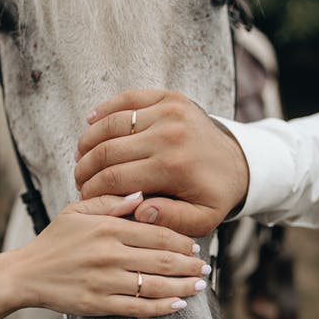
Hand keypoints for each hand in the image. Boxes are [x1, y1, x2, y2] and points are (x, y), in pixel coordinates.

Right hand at [11, 193, 210, 316]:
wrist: (26, 274)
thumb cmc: (55, 240)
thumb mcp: (77, 211)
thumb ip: (110, 201)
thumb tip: (142, 196)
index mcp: (107, 228)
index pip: (155, 233)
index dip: (180, 240)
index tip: (194, 245)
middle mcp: (109, 254)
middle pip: (160, 260)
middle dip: (188, 265)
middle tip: (205, 267)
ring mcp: (104, 281)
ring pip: (153, 285)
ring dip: (182, 286)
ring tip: (199, 286)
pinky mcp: (98, 303)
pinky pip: (137, 308)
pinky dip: (161, 307)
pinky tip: (178, 306)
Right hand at [75, 90, 248, 236]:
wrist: (239, 162)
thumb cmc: (213, 195)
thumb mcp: (200, 220)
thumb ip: (169, 221)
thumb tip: (138, 211)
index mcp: (173, 166)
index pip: (115, 177)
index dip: (92, 190)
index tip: (83, 199)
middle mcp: (169, 134)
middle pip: (107, 150)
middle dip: (85, 168)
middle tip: (79, 182)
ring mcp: (169, 110)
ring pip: (110, 123)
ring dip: (88, 142)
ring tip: (81, 159)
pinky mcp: (169, 97)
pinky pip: (126, 99)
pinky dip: (103, 111)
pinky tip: (90, 125)